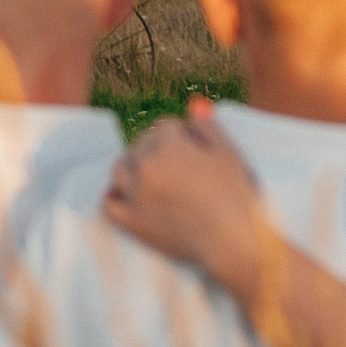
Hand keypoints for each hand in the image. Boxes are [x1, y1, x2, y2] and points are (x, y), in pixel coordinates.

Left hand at [102, 98, 265, 292]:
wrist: (231, 242)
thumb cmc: (236, 195)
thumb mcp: (229, 153)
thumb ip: (208, 126)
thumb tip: (194, 104)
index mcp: (168, 146)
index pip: (165, 126)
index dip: (182, 135)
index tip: (194, 147)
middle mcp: (146, 167)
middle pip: (141, 144)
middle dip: (157, 148)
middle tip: (178, 164)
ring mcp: (135, 195)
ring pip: (121, 169)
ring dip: (134, 166)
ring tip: (152, 175)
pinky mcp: (132, 222)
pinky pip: (109, 203)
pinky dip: (115, 195)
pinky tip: (127, 194)